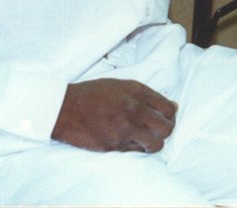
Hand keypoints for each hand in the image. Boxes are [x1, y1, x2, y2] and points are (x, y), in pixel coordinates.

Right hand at [51, 79, 176, 152]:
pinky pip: (136, 151)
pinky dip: (137, 149)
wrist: (64, 108)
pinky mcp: (113, 144)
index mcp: (135, 91)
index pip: (168, 108)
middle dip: (166, 131)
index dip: (170, 115)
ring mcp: (123, 128)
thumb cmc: (92, 95)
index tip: (165, 117)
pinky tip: (131, 142)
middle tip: (159, 131)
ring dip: (154, 143)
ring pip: (155, 143)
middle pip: (166, 127)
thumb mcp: (120, 85)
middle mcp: (132, 108)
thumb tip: (172, 107)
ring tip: (147, 140)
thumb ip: (145, 95)